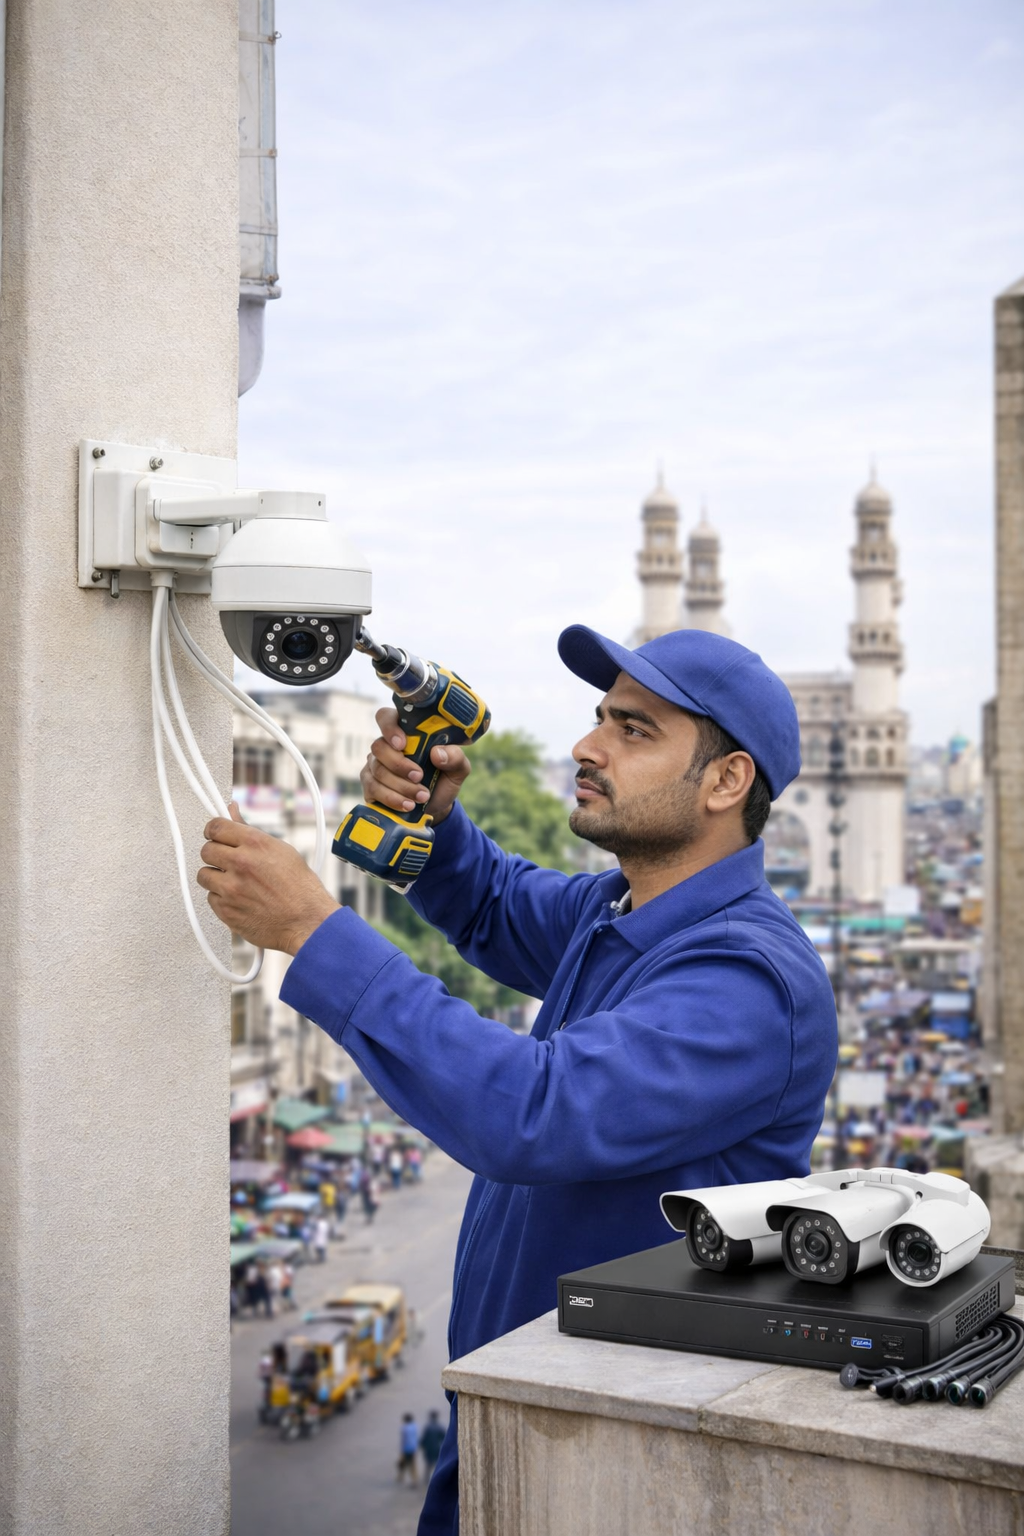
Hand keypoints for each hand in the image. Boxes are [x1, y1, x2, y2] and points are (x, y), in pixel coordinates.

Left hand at [198, 804, 338, 955]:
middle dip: (215, 854)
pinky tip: (241, 899)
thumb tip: (233, 811)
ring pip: (204, 875)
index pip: (216, 827)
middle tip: (228, 862)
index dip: (213, 830)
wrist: (307, 923)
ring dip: (216, 878)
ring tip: (236, 883)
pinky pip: (211, 898)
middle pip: (206, 850)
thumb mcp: (282, 850)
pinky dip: (222, 899)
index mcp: (255, 844)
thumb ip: (250, 831)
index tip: (215, 834)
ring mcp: (231, 888)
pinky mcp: (226, 910)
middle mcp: (241, 864)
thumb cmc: (301, 889)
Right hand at [360, 707, 471, 824]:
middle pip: (379, 747)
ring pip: (378, 770)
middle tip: (419, 776)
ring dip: (401, 785)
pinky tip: (407, 805)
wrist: (435, 807)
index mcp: (405, 733)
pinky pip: (373, 789)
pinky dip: (392, 798)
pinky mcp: (370, 786)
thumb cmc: (443, 780)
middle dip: (399, 764)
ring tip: (422, 796)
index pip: (386, 717)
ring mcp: (375, 766)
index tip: (402, 743)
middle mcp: (386, 747)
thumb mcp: (457, 769)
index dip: (389, 727)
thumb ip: (455, 757)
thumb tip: (437, 753)